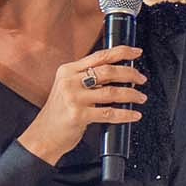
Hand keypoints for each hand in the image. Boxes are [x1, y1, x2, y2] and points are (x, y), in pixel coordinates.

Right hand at [17, 45, 146, 163]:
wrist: (44, 134)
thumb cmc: (60, 111)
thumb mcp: (68, 87)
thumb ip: (87, 77)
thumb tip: (118, 72)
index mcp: (68, 70)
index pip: (99, 56)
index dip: (121, 52)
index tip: (137, 52)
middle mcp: (70, 81)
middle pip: (108, 71)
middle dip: (130, 74)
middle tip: (141, 79)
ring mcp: (73, 98)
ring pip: (111, 92)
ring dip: (131, 94)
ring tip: (141, 97)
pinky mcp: (78, 115)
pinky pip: (109, 113)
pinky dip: (125, 114)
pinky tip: (134, 114)